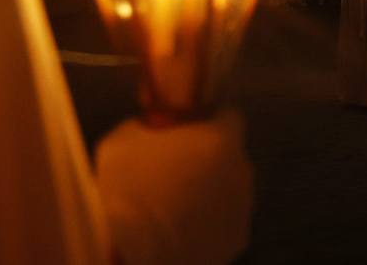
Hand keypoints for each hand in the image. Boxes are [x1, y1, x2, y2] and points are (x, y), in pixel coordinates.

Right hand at [95, 110, 252, 264]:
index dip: (205, 121)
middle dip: (206, 157)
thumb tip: (152, 125)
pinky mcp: (239, 237)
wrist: (140, 256)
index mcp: (220, 139)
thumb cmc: (129, 193)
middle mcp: (242, 168)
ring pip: (229, 185)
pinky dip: (210, 219)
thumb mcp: (121, 142)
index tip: (186, 132)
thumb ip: (148, 125)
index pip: (227, 115)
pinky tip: (184, 224)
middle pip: (228, 153)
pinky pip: (226, 218)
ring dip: (209, 188)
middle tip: (174, 169)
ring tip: (175, 202)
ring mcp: (244, 205)